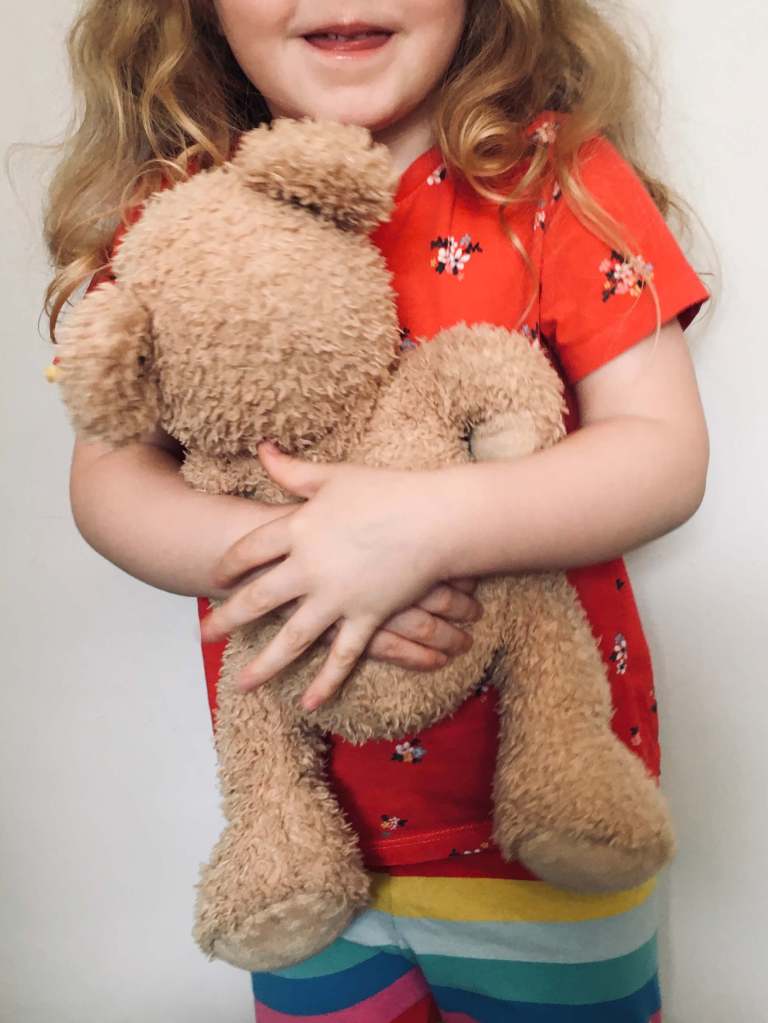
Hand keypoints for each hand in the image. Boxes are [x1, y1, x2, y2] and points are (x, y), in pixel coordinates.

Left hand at [201, 442, 459, 708]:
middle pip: (258, 598)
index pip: (250, 549)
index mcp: (299, 529)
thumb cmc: (387, 491)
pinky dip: (325, 682)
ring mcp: (336, 597)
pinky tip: (307, 703)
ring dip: (264, 664)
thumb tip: (263, 449)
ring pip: (292, 638)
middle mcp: (310, 568)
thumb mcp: (335, 476)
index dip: (229, 563)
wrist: (436, 518)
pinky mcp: (365, 617)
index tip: (214, 576)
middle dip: (228, 618)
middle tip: (205, 635)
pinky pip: (341, 657)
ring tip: (241, 684)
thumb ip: (294, 471)